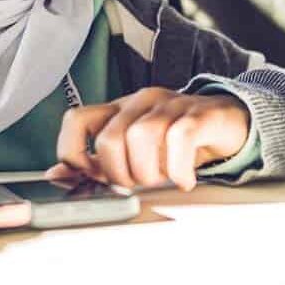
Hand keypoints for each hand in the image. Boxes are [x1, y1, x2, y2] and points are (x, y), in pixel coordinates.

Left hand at [46, 88, 249, 190]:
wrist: (228, 123)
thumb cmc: (176, 141)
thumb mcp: (133, 151)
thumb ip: (97, 163)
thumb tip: (56, 174)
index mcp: (117, 109)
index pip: (76, 120)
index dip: (74, 152)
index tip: (91, 176)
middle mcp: (139, 101)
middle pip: (109, 138)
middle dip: (119, 173)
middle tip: (137, 183)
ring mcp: (170, 105)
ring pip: (142, 136)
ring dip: (148, 172)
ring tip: (162, 180)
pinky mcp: (199, 114)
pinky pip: (180, 138)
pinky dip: (177, 168)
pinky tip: (184, 180)